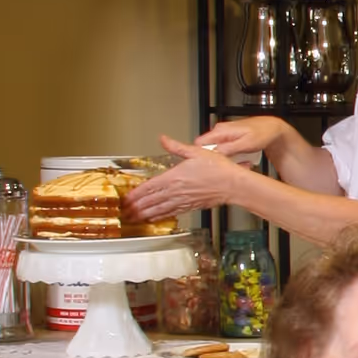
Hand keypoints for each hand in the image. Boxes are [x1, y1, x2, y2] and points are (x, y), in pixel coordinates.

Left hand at [124, 134, 245, 221]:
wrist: (232, 184)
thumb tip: (164, 139)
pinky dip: (161, 216)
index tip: (127, 198)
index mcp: (175, 177)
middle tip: (125, 212)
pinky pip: (172, 213)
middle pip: (151, 201)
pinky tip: (155, 218)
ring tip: (134, 218)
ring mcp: (183, 201)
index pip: (150, 187)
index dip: (136, 193)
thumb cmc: (218, 169)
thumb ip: (176, 147)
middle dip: (136, 207)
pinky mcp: (191, 206)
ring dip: (145, 214)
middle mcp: (176, 191)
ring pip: (159, 209)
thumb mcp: (195, 151)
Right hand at [195, 117, 283, 163]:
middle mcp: (220, 131)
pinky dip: (230, 156)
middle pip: (207, 149)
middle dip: (215, 160)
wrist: (271, 128)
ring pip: (216, 150)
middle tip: (228, 166)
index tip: (210, 165)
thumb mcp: (245, 144)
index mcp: (221, 131)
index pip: (199, 144)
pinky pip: (223, 149)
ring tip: (239, 163)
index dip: (202, 156)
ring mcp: (224, 134)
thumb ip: (228, 149)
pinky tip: (240, 160)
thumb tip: (214, 154)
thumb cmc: (262, 133)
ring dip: (224, 159)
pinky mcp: (229, 138)